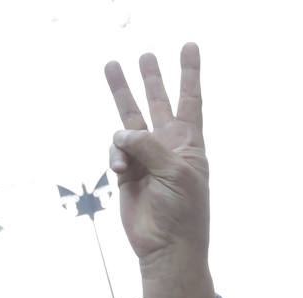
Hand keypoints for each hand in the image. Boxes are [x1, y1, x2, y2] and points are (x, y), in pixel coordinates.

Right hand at [104, 44, 213, 297]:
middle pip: (158, 103)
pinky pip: (116, 151)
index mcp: (190, 144)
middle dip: (153, 80)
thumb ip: (150, 146)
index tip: (190, 46)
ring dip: (122, 93)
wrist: (166, 247)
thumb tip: (120, 135)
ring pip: (130, 119)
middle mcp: (168, 147)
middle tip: (146, 56)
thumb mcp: (176, 173)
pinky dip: (117, 158)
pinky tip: (124, 171)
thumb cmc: (183, 212)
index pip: (191, 101)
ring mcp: (146, 158)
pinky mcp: (126, 172)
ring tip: (111, 65)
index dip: (189, 73)